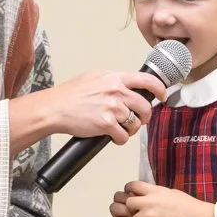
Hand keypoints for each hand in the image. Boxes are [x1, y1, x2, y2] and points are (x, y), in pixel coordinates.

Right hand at [14, 69, 163, 149]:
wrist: (55, 108)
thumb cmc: (70, 94)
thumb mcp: (94, 77)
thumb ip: (113, 80)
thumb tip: (126, 85)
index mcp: (115, 78)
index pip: (147, 80)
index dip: (160, 89)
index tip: (162, 96)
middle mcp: (117, 91)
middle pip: (145, 106)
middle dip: (144, 117)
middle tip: (138, 120)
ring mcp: (112, 108)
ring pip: (135, 123)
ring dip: (130, 129)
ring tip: (119, 128)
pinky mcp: (106, 124)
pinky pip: (124, 136)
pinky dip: (120, 139)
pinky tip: (112, 136)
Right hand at [110, 189, 159, 216]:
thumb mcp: (159, 207)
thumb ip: (153, 198)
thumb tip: (150, 192)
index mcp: (135, 197)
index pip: (128, 187)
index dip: (131, 189)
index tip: (141, 195)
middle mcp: (125, 205)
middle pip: (118, 195)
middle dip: (125, 198)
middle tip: (136, 205)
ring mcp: (121, 216)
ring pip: (114, 207)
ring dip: (123, 210)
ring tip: (133, 216)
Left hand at [122, 180, 216, 216]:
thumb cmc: (186, 203)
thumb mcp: (169, 192)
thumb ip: (154, 192)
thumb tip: (144, 194)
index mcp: (154, 190)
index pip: (133, 185)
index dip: (129, 189)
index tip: (131, 192)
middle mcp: (149, 202)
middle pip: (129, 203)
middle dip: (132, 206)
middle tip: (138, 209)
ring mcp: (150, 216)